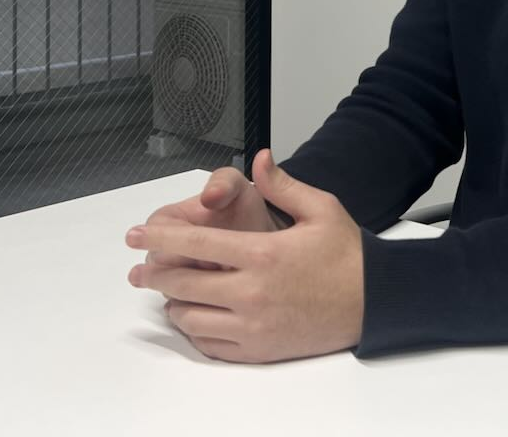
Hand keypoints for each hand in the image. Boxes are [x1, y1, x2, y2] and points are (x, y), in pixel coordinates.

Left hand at [126, 148, 364, 362]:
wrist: (374, 302)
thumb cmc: (347, 254)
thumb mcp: (321, 208)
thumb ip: (282, 185)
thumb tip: (258, 158)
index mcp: (262, 254)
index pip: (194, 245)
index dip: (157, 239)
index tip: (134, 236)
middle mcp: (251, 292)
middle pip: (182, 285)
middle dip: (153, 275)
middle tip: (139, 270)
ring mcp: (253, 326)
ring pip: (191, 319)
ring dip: (174, 304)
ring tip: (169, 293)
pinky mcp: (259, 350)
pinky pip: (211, 345)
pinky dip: (195, 331)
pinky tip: (195, 318)